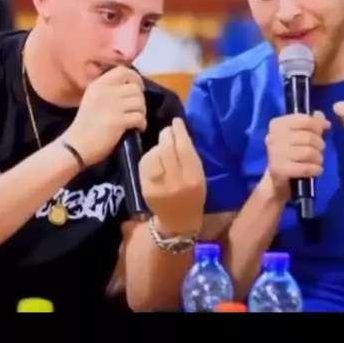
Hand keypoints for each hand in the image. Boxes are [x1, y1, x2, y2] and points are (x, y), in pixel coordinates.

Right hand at [65, 66, 145, 165]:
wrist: (75, 146)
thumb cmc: (85, 124)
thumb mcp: (93, 99)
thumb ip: (109, 90)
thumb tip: (133, 86)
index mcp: (98, 84)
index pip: (123, 71)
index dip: (135, 78)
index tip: (138, 89)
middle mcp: (105, 91)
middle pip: (135, 88)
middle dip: (140, 100)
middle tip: (135, 111)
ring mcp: (112, 106)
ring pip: (140, 102)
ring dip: (142, 112)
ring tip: (135, 120)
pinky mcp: (117, 121)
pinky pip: (140, 117)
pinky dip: (141, 124)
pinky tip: (136, 129)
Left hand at [139, 117, 205, 233]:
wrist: (178, 221)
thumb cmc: (193, 195)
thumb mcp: (199, 175)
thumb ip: (190, 155)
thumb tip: (178, 131)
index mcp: (194, 177)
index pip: (184, 147)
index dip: (179, 131)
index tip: (176, 121)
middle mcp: (176, 181)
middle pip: (167, 149)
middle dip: (166, 135)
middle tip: (167, 131)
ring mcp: (159, 186)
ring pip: (154, 154)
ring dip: (157, 146)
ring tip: (162, 147)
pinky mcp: (146, 189)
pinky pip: (144, 164)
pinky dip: (148, 157)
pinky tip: (153, 158)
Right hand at [266, 111, 329, 200]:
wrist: (276, 177)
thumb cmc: (291, 150)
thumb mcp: (299, 133)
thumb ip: (311, 123)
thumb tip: (322, 118)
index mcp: (277, 124)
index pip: (304, 120)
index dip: (317, 125)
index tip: (324, 129)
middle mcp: (273, 137)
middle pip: (308, 137)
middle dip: (319, 144)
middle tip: (320, 149)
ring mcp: (275, 154)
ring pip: (308, 152)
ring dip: (318, 157)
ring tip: (318, 160)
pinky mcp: (279, 169)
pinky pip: (305, 168)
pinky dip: (315, 169)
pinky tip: (316, 169)